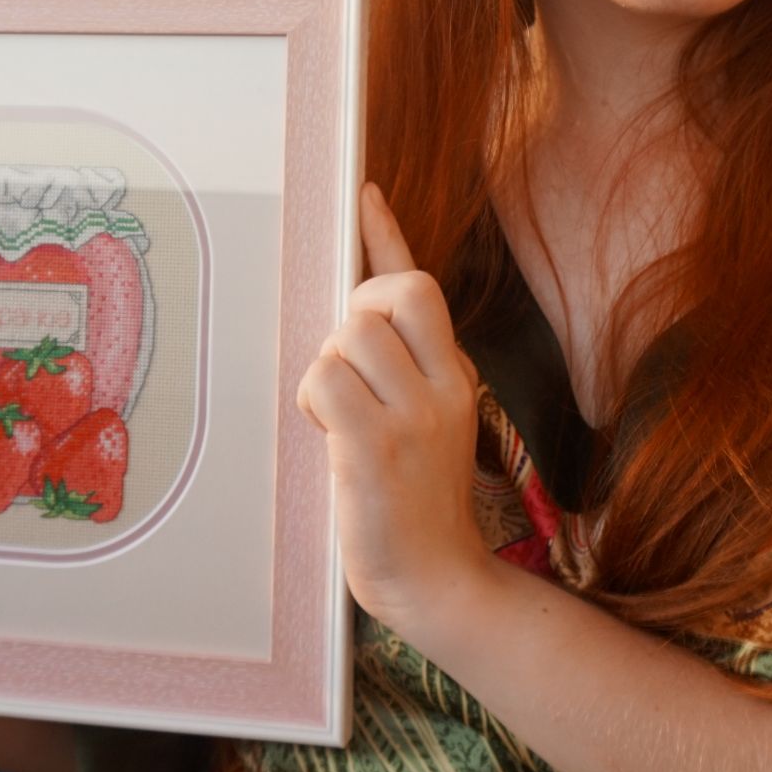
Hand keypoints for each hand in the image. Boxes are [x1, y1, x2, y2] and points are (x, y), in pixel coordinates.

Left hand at [296, 183, 489, 635]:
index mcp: (455, 375)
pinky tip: (332, 439)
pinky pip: (326, 381)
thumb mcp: (427, 425)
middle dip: (351, 313)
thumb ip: (401, 371)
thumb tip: (354, 323)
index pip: (420, 286)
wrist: (437, 581)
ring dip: (326, 373)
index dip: (386, 235)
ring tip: (341, 422)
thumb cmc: (415, 503)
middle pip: (385, 294)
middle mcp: (445, 385)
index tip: (364, 190)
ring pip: (347, 336)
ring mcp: (415, 415)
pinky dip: (316, 404)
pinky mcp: (377, 445)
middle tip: (347, 368)